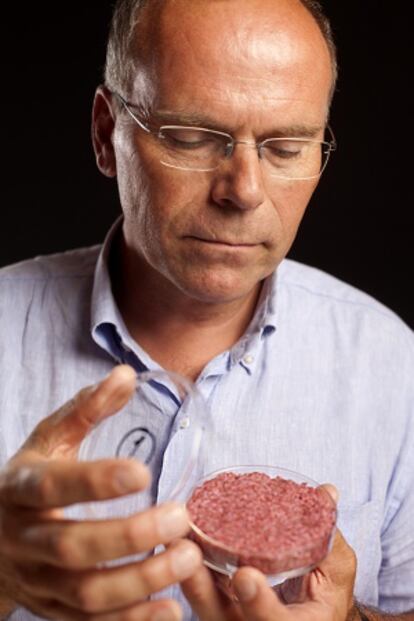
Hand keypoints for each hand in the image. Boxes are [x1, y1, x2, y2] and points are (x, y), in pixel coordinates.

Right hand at [0, 365, 201, 620]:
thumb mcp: (50, 439)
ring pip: (84, 593)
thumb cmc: (32, 480)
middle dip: (129, 536)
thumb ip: (86, 408)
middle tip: (180, 519)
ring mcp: (37, 580)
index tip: (143, 473)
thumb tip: (126, 375)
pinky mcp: (52, 610)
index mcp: (22, 488)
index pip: (52, 486)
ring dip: (138, 581)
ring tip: (187, 559)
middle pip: (71, 546)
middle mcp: (25, 538)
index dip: (94, 481)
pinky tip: (170, 608)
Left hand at [181, 486, 356, 620]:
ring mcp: (231, 620)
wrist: (307, 617)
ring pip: (202, 605)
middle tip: (186, 549)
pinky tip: (175, 537)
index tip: (246, 575)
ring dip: (185, 573)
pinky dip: (185, 567)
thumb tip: (326, 493)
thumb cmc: (323, 599)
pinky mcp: (217, 607)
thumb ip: (328, 537)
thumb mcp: (335, 574)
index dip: (259, 603)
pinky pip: (197, 593)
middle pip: (222, 616)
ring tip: (173, 536)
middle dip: (200, 587)